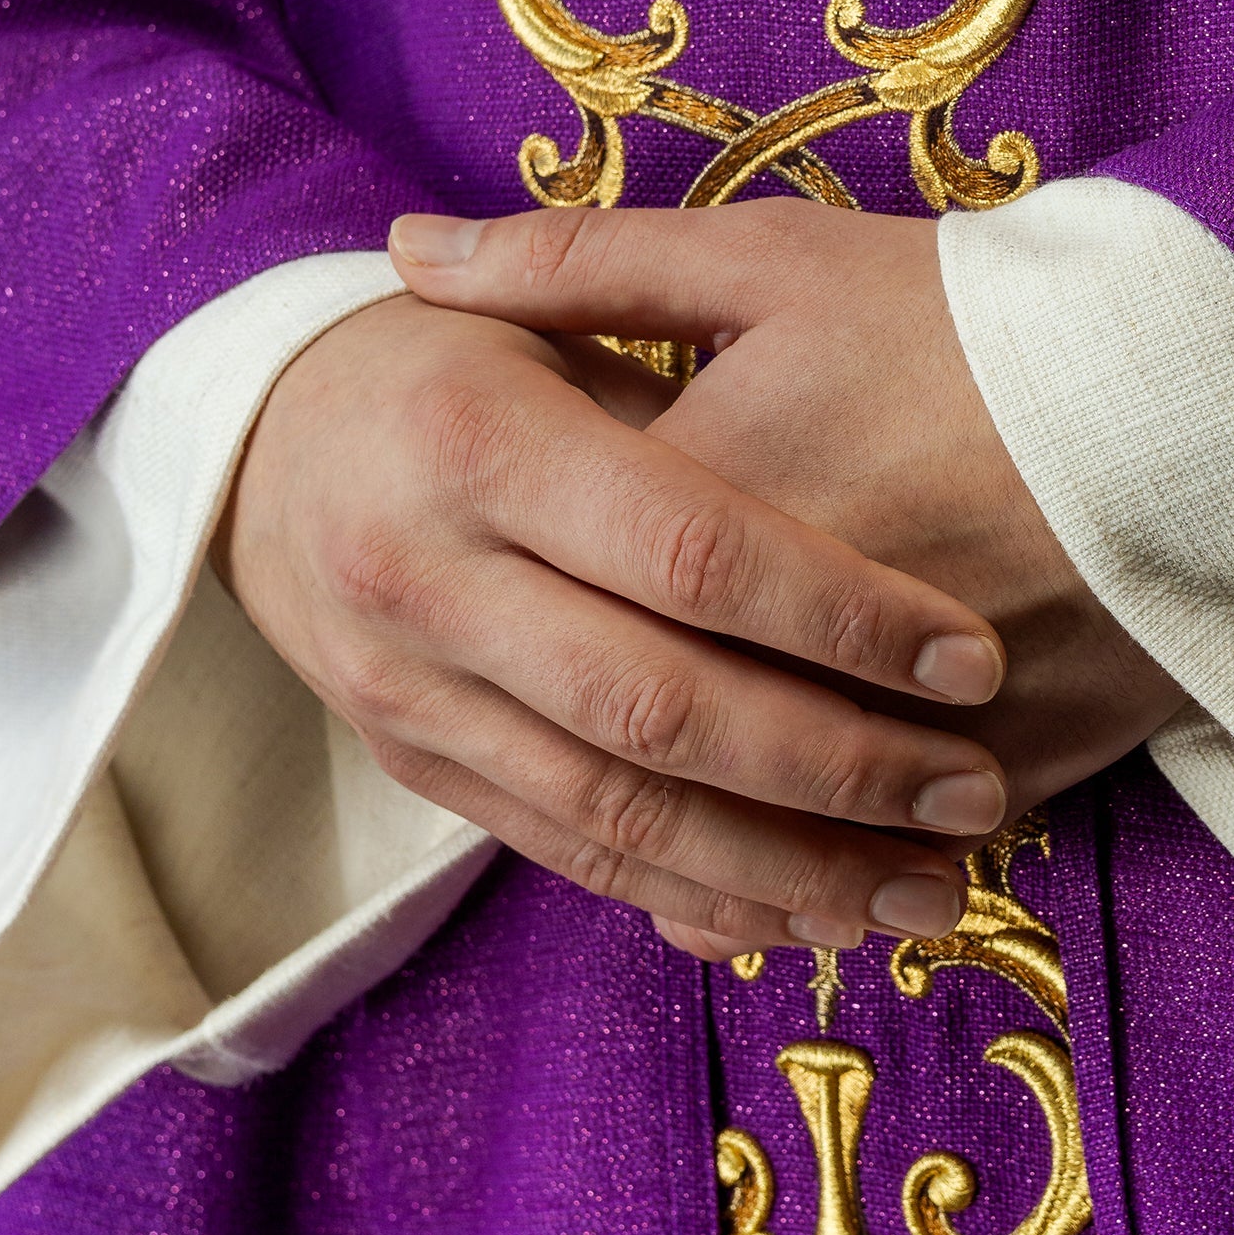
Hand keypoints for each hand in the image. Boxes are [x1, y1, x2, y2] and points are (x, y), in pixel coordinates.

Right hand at [214, 289, 1013, 958]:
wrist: (259, 442)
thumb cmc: (455, 359)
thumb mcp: (552, 318)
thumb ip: (685, 370)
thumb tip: (864, 395)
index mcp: (480, 445)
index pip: (691, 551)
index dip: (841, 614)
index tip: (972, 656)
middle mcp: (428, 579)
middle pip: (658, 708)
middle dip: (836, 769)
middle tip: (974, 791)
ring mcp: (408, 690)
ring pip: (617, 812)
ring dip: (787, 870)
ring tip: (930, 890)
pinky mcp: (414, 763)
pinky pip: (567, 850)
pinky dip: (695, 893)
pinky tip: (811, 916)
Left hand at [388, 203, 1188, 833]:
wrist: (1202, 384)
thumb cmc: (971, 313)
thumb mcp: (773, 256)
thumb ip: (580, 263)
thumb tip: (408, 255)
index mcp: (711, 510)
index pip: (569, 604)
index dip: (518, 625)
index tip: (491, 631)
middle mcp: (792, 645)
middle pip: (652, 745)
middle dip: (598, 771)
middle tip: (560, 775)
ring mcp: (905, 730)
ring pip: (767, 837)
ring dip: (715, 868)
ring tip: (683, 869)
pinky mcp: (1012, 772)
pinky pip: (893, 860)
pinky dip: (839, 888)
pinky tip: (806, 900)